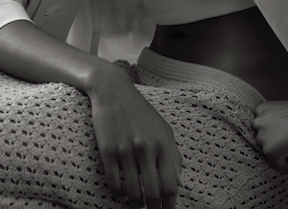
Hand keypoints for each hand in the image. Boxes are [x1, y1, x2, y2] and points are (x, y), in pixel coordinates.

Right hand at [88, 64, 182, 208]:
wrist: (114, 91)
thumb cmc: (141, 112)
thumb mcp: (163, 129)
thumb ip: (174, 155)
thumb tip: (180, 184)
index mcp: (163, 143)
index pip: (171, 185)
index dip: (170, 206)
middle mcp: (146, 148)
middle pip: (152, 194)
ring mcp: (125, 150)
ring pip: (132, 193)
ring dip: (134, 206)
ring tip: (136, 206)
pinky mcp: (107, 150)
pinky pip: (114, 183)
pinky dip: (118, 193)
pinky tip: (120, 192)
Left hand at [252, 95, 287, 170]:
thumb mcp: (283, 112)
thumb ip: (276, 122)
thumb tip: (281, 138)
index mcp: (260, 111)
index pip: (266, 130)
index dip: (281, 134)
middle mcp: (256, 123)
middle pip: (268, 142)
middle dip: (282, 143)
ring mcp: (261, 138)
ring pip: (274, 154)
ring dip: (287, 151)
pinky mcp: (269, 151)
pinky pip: (281, 164)